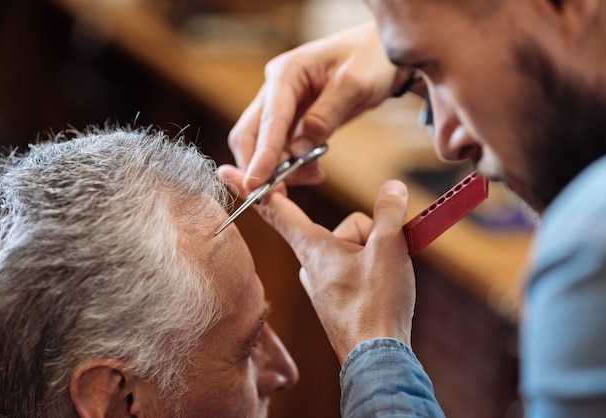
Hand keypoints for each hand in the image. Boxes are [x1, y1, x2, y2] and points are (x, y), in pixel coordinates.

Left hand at [218, 165, 415, 363]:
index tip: (228, 173)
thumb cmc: (377, 304)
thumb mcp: (389, 248)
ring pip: (350, 248)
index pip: (277, 209)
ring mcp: (321, 282)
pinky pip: (352, 268)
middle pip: (339, 228)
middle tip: (381, 257)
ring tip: (384, 278)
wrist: (376, 358)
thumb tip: (393, 187)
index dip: (256, 186)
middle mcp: (309, 263)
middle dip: (366, 235)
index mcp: (312, 247)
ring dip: (373, 254)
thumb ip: (389, 211)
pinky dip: (370, 270)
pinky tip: (380, 287)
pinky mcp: (334, 297)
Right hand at [228, 21, 400, 190]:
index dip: (261, 155)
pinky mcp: (294, 121)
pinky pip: (283, 149)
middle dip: (258, 166)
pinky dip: (293, 166)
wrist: (386, 55)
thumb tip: (299, 149)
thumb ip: (324, 117)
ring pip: (263, 146)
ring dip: (278, 169)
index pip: (268, 121)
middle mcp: (276, 89)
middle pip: (250, 135)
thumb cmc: (372, 59)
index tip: (256, 184)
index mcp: (286, 73)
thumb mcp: (354, 84)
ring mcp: (283, 106)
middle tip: (275, 194)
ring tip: (313, 177)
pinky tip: (315, 172)